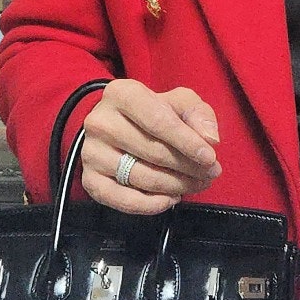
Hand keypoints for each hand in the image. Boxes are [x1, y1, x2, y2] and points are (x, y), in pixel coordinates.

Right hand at [79, 80, 221, 213]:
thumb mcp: (177, 102)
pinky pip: (122, 199)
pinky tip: (170, 199)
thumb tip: (210, 138)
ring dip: (175, 186)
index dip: (188, 142)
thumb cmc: (152, 112)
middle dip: (188, 167)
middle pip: (153, 151)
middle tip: (210, 175)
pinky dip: (150, 205)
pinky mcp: (89, 179)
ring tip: (196, 184)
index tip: (210, 158)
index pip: (159, 121)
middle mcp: (100, 122)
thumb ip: (197, 113)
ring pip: (141, 176)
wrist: (116, 125)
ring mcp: (91, 152)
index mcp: (121, 94)